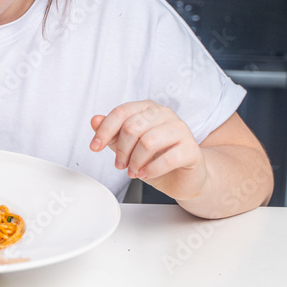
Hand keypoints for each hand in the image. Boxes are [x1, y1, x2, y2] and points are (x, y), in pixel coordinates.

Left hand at [89, 100, 208, 199]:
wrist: (182, 178)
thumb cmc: (155, 159)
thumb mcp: (128, 147)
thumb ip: (112, 133)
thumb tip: (95, 120)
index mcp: (148, 109)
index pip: (121, 112)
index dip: (104, 131)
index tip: (94, 147)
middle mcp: (165, 114)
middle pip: (132, 126)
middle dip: (121, 150)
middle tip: (120, 165)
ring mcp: (181, 130)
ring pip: (148, 141)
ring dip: (135, 161)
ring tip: (133, 171)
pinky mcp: (191, 149)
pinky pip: (167, 158)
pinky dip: (151, 170)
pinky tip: (146, 174)